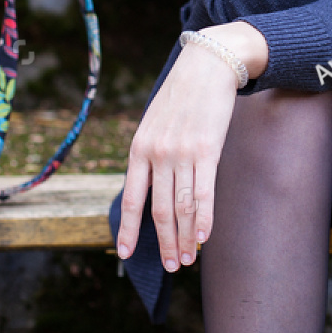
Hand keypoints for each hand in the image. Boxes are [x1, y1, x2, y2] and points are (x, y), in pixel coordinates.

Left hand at [116, 40, 238, 270]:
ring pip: (181, 206)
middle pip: (158, 210)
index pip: (132, 198)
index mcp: (138, 148)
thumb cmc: (181, 96)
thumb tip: (150, 185)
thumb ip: (150, 153)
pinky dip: (203, 218)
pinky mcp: (206, 150)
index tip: (125, 252)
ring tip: (187, 259)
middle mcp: (156, 153)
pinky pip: (203, 192)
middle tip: (171, 266)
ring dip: (184, 238)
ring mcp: (181, 153)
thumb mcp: (153, 122)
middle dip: (164, 242)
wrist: (206, 65)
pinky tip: (203, 238)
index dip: (129, 229)